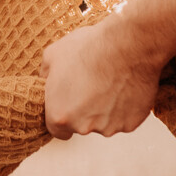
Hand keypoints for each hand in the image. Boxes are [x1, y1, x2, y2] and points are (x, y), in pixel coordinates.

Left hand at [42, 19, 162, 138]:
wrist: (128, 46)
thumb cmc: (89, 49)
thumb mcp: (53, 55)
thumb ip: (46, 75)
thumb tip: (46, 80)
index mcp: (60, 115)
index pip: (56, 129)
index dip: (62, 115)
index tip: (68, 102)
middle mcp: (83, 127)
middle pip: (80, 125)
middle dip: (83, 109)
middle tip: (90, 85)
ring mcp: (109, 127)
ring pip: (103, 122)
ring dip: (104, 108)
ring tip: (109, 82)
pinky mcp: (130, 124)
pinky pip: (124, 118)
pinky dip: (123, 107)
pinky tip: (123, 87)